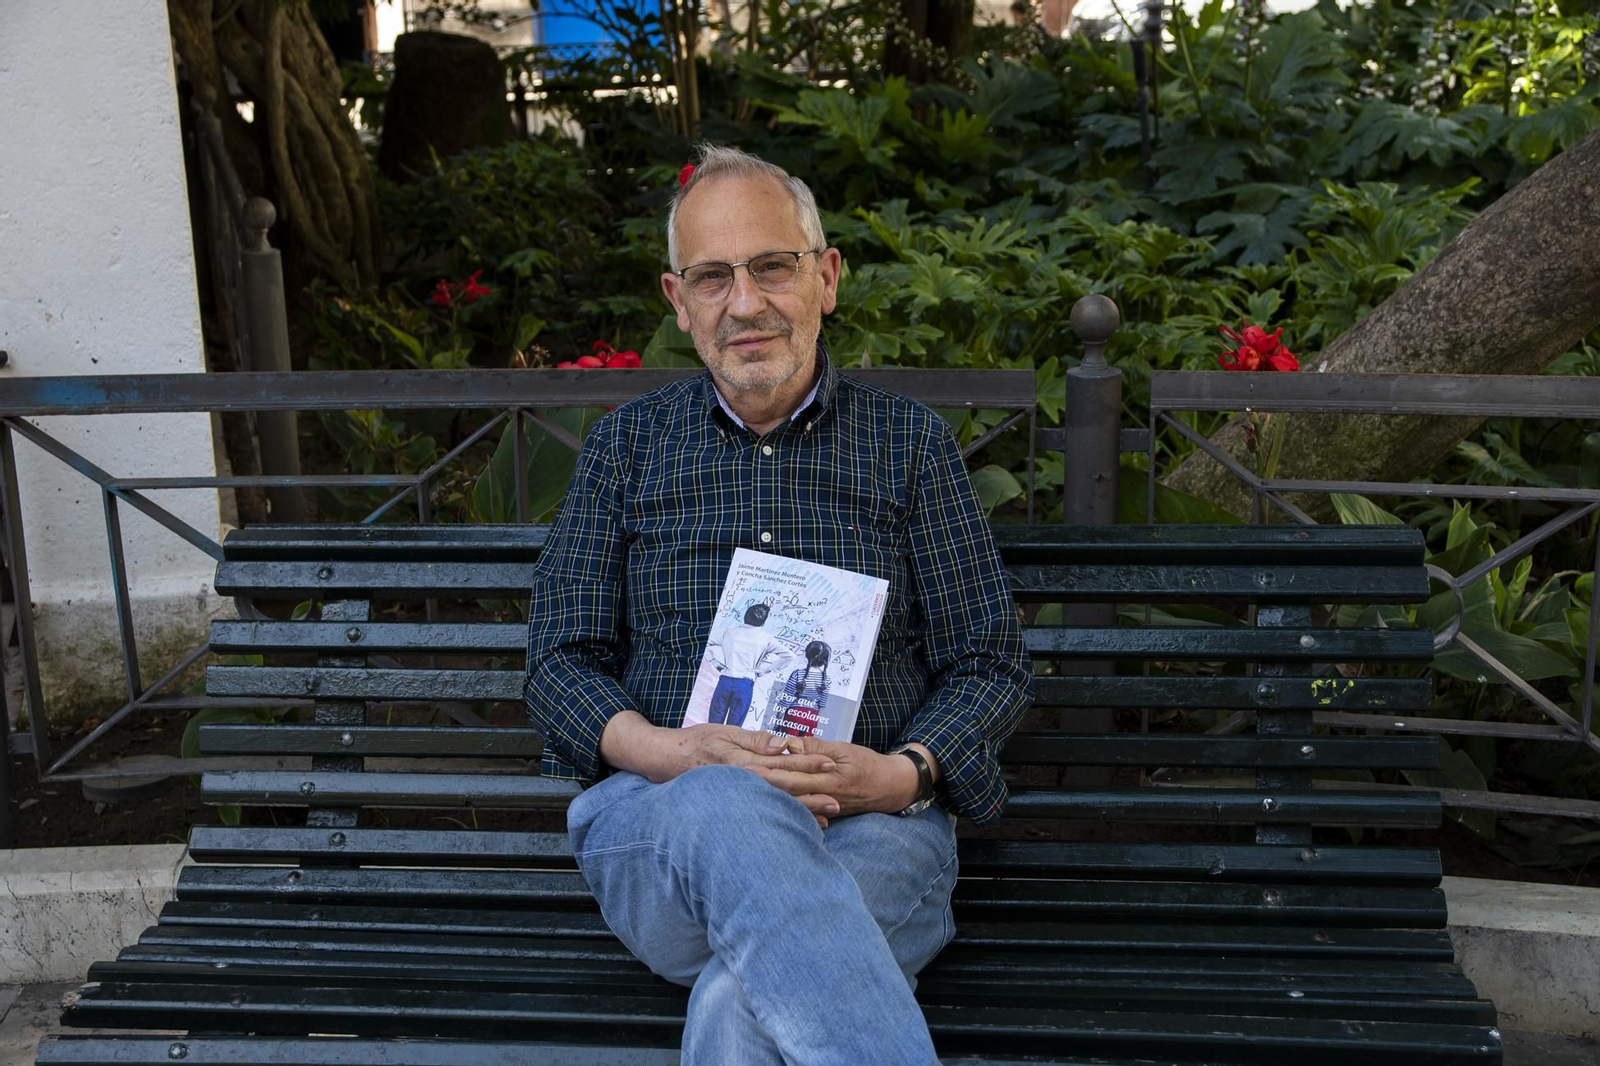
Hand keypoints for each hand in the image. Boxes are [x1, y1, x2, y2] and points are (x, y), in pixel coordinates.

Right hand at [598, 713, 841, 826]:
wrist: (662, 761)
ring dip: (800, 812)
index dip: (807, 765)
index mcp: (741, 760)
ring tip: (826, 818)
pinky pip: (760, 811)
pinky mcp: (732, 805)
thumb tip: (783, 745)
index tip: (830, 765)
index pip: (780, 764)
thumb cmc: (695, 742)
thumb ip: (754, 740)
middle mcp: (740, 781)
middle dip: (811, 795)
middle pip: (782, 790)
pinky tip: (797, 825)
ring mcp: (736, 797)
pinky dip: (780, 817)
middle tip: (838, 801)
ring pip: (773, 805)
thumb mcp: (724, 731)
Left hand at [746, 735, 924, 820]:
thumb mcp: (845, 749)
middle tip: (736, 780)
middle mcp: (823, 794)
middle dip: (761, 786)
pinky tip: (770, 810)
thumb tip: (790, 744)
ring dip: (769, 799)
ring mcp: (824, 806)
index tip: (745, 766)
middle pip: (786, 791)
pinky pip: (802, 812)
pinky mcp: (825, 812)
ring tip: (746, 795)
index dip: (767, 770)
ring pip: (792, 803)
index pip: (791, 773)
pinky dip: (786, 810)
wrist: (892, 787)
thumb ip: (816, 747)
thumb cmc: (868, 764)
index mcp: (827, 776)